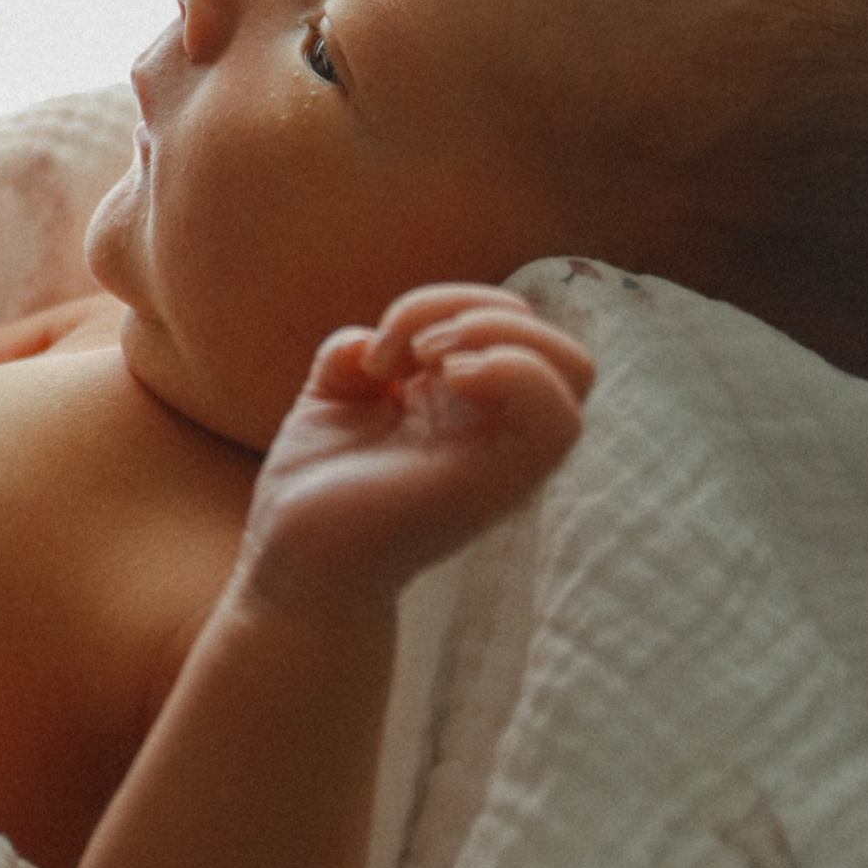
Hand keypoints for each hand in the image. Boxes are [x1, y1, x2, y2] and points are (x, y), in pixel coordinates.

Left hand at [235, 284, 593, 615]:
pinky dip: (514, 372)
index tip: (381, 349)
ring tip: (428, 359)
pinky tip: (446, 378)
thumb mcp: (332, 398)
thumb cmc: (312, 492)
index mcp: (465, 405)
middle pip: (553, 339)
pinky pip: (559, 422)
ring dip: (497, 334)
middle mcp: (494, 429)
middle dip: (477, 308)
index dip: (449, 304)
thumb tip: (364, 342)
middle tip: (411, 350)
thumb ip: (357, 354)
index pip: (512, 326)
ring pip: (575, 370)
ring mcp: (502, 457)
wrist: (292, 562)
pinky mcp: (495, 484)